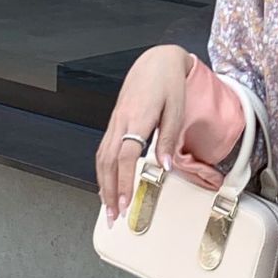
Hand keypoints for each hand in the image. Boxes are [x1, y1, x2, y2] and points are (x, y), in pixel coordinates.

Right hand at [96, 44, 190, 226]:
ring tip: (108, 207)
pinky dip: (102, 170)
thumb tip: (166, 167)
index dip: (125, 182)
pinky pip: (103, 149)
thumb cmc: (168, 82)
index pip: (126, 157)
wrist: (156, 61)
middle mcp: (121, 121)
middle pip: (108, 162)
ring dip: (104, 185)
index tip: (127, 203)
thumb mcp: (176, 109)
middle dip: (110, 192)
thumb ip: (169, 139)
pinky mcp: (114, 121)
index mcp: (137, 118)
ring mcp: (115, 121)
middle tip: (114, 216)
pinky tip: (106, 183)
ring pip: (101, 158)